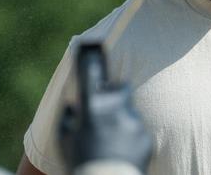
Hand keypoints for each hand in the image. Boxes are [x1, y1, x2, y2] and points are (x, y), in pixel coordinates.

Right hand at [58, 43, 152, 173]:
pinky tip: (121, 149)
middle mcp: (114, 112)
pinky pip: (137, 127)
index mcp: (92, 111)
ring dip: (122, 117)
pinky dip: (130, 134)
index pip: (91, 77)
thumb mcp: (65, 139)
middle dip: (116, 92)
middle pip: (121, 88)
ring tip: (113, 139)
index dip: (92, 61)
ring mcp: (133, 123)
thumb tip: (74, 103)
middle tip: (109, 104)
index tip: (94, 47)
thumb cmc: (80, 164)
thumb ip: (68, 116)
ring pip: (129, 110)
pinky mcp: (145, 136)